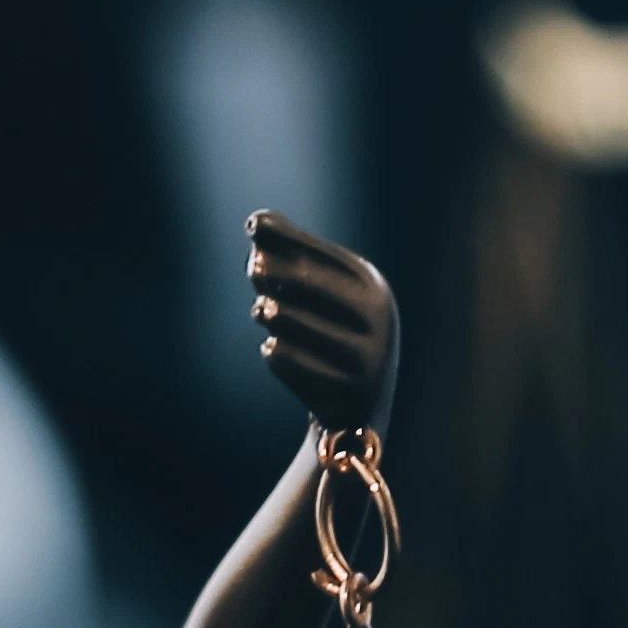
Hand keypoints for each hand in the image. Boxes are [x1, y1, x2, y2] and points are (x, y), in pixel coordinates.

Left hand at [247, 214, 396, 439]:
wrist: (359, 407)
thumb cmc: (334, 333)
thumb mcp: (326, 294)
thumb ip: (296, 257)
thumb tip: (256, 220)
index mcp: (372, 288)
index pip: (319, 254)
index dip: (283, 237)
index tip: (252, 224)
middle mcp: (376, 320)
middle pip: (307, 283)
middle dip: (274, 271)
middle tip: (252, 268)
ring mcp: (362, 359)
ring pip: (293, 325)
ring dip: (269, 313)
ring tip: (262, 310)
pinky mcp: (342, 393)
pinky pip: (290, 364)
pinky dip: (274, 353)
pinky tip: (272, 347)